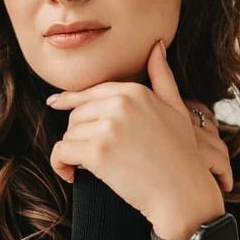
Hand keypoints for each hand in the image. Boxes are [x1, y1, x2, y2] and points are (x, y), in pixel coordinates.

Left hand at [45, 39, 228, 225]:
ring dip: (72, 153)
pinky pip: (61, 152)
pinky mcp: (97, 151)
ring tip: (85, 169)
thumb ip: (162, 77)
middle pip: (77, 113)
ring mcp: (108, 126)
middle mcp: (120, 103)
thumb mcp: (176, 109)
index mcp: (135, 91)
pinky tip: (71, 175)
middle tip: (92, 156)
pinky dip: (60, 165)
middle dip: (80, 135)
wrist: (184, 194)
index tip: (55, 105)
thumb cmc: (182, 156)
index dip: (70, 101)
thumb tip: (156, 45)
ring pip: (68, 133)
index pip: (90, 92)